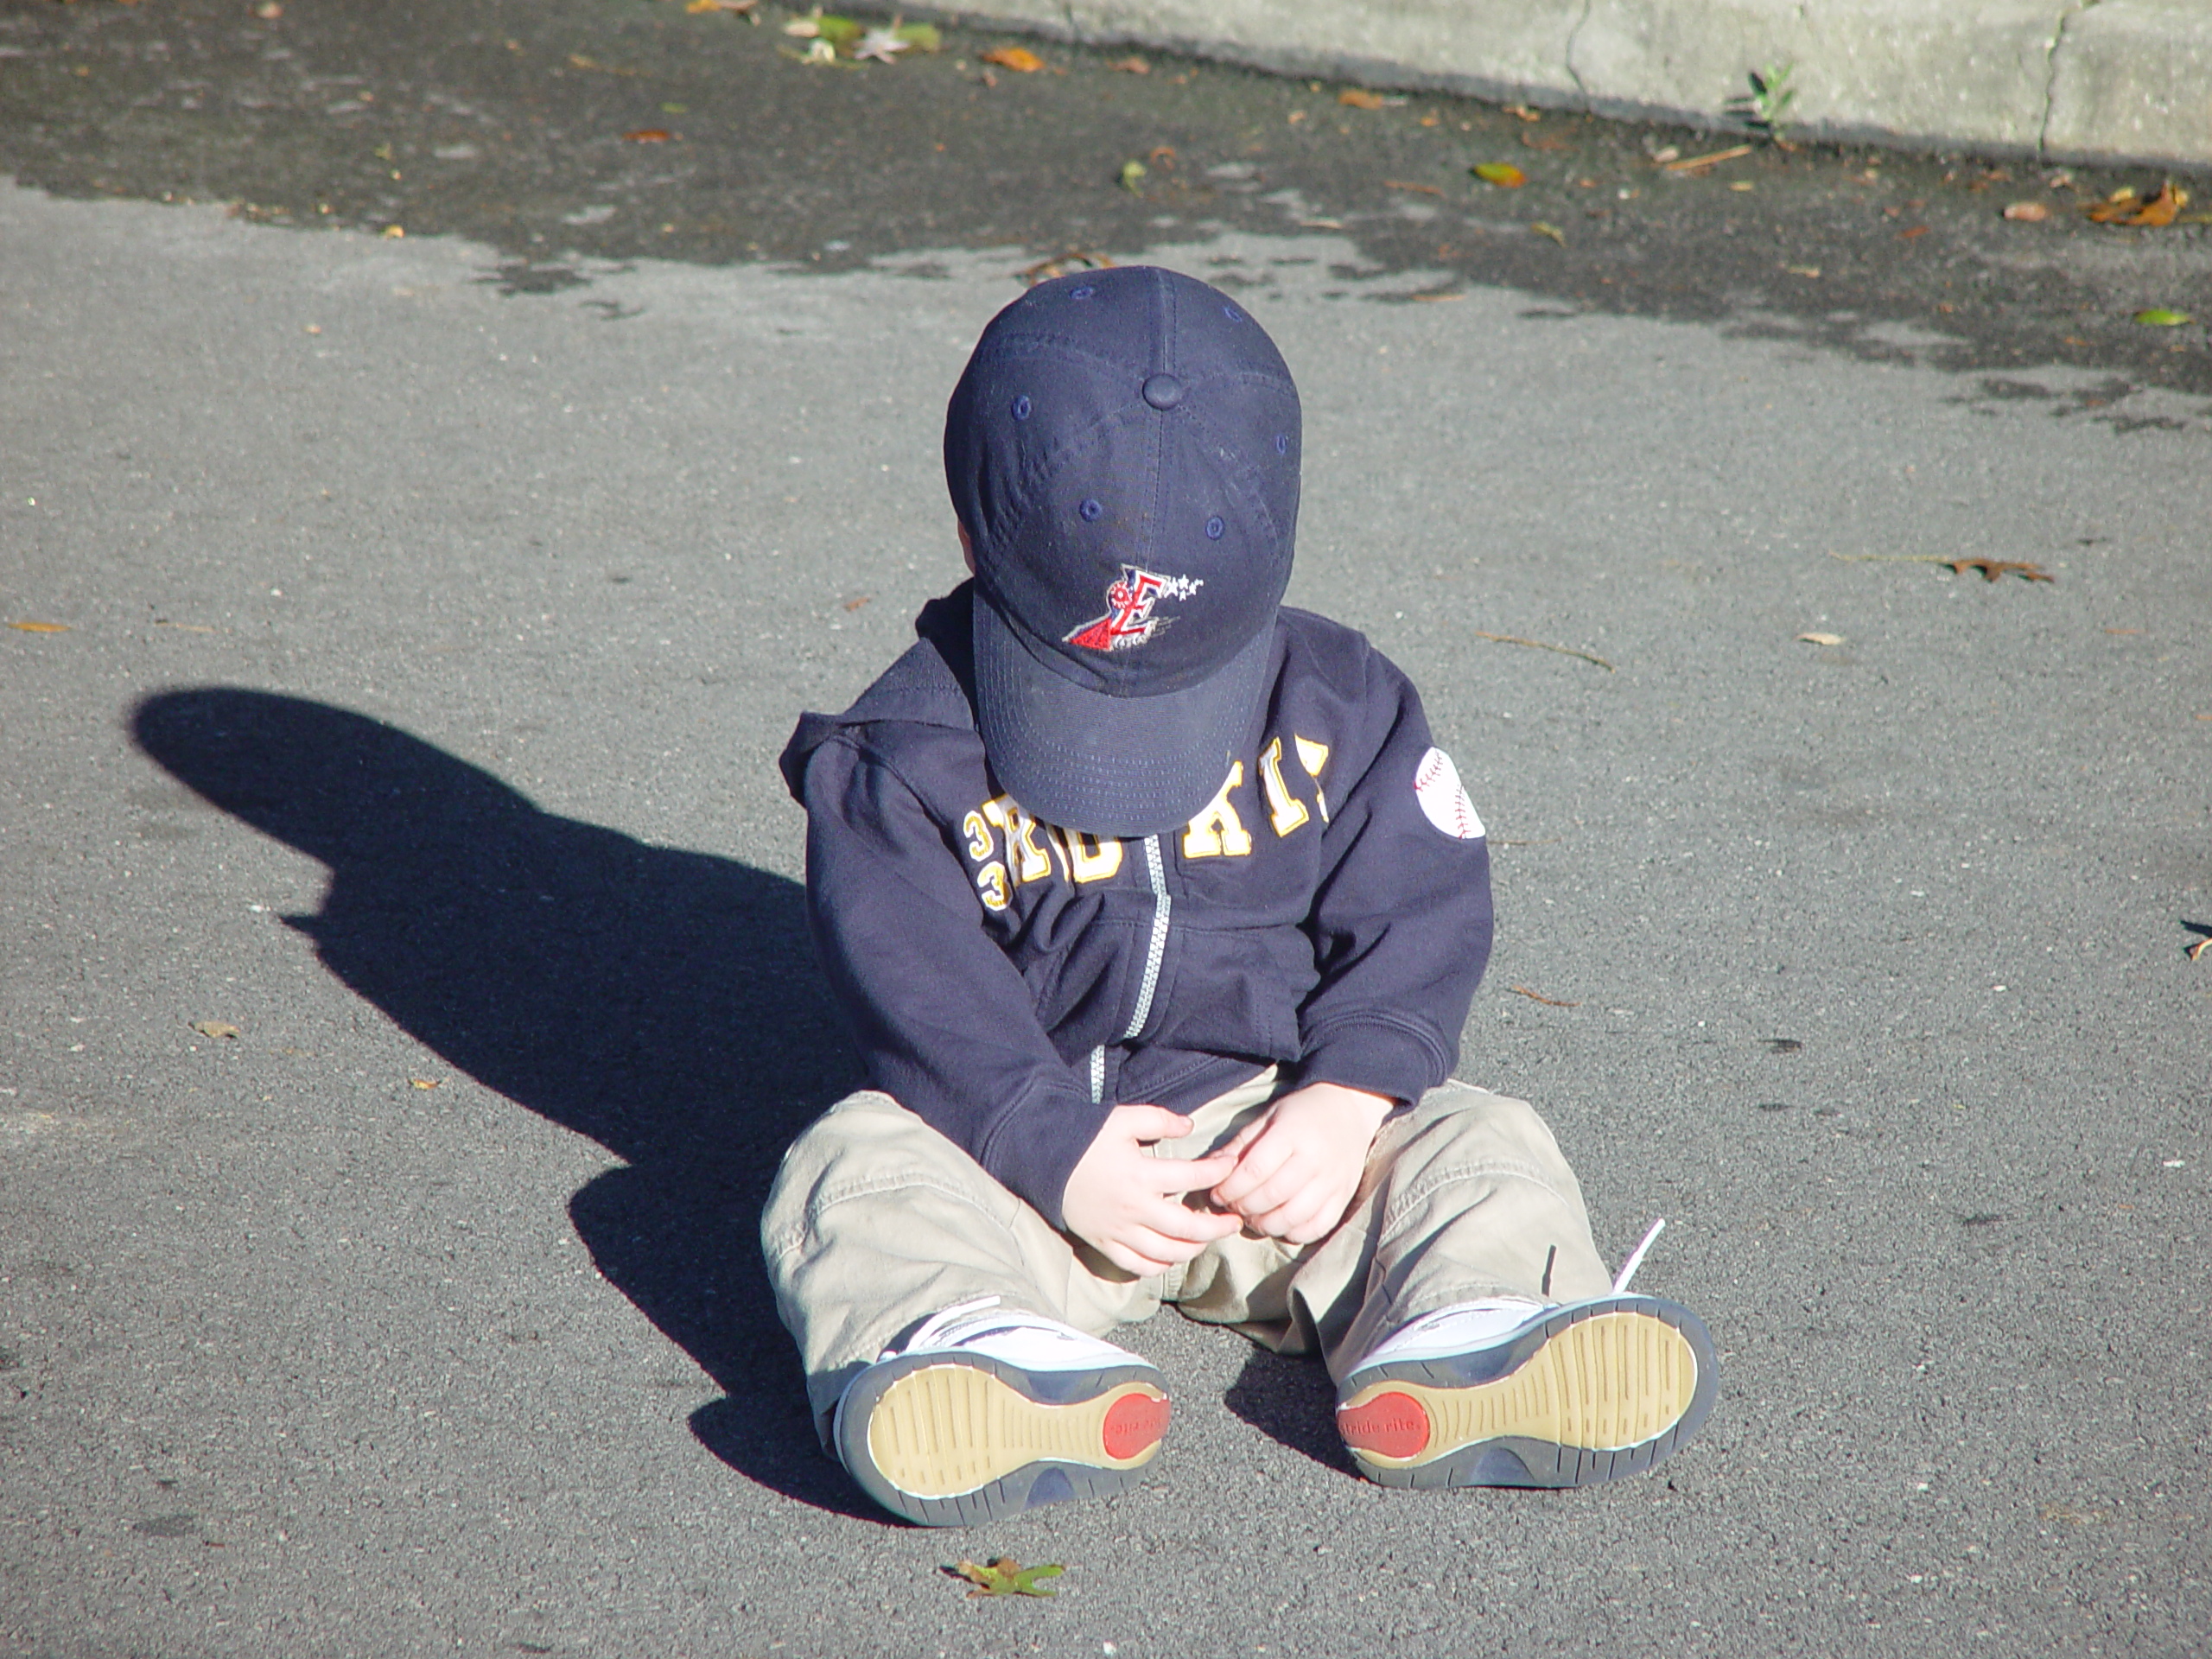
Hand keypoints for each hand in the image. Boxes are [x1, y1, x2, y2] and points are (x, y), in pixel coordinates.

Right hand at [1061, 1105, 1244, 1276]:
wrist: (1043, 1159)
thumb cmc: (1084, 1137)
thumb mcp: (1122, 1118)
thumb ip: (1159, 1120)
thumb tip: (1190, 1126)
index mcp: (1141, 1175)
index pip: (1191, 1177)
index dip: (1216, 1171)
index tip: (1230, 1167)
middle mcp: (1134, 1208)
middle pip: (1187, 1228)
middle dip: (1217, 1227)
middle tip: (1234, 1221)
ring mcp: (1119, 1231)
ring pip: (1166, 1252)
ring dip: (1193, 1248)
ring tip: (1205, 1239)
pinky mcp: (1104, 1243)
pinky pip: (1137, 1266)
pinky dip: (1159, 1265)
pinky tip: (1171, 1254)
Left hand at [1209, 1082, 1394, 1244]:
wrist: (1349, 1110)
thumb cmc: (1302, 1113)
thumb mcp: (1268, 1118)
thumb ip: (1240, 1144)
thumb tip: (1210, 1168)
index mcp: (1292, 1133)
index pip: (1254, 1171)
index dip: (1230, 1188)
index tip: (1217, 1193)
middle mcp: (1314, 1160)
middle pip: (1271, 1196)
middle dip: (1243, 1206)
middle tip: (1232, 1206)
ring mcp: (1332, 1182)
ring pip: (1291, 1217)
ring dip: (1263, 1224)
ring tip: (1252, 1216)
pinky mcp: (1343, 1198)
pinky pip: (1315, 1228)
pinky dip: (1292, 1233)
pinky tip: (1279, 1223)